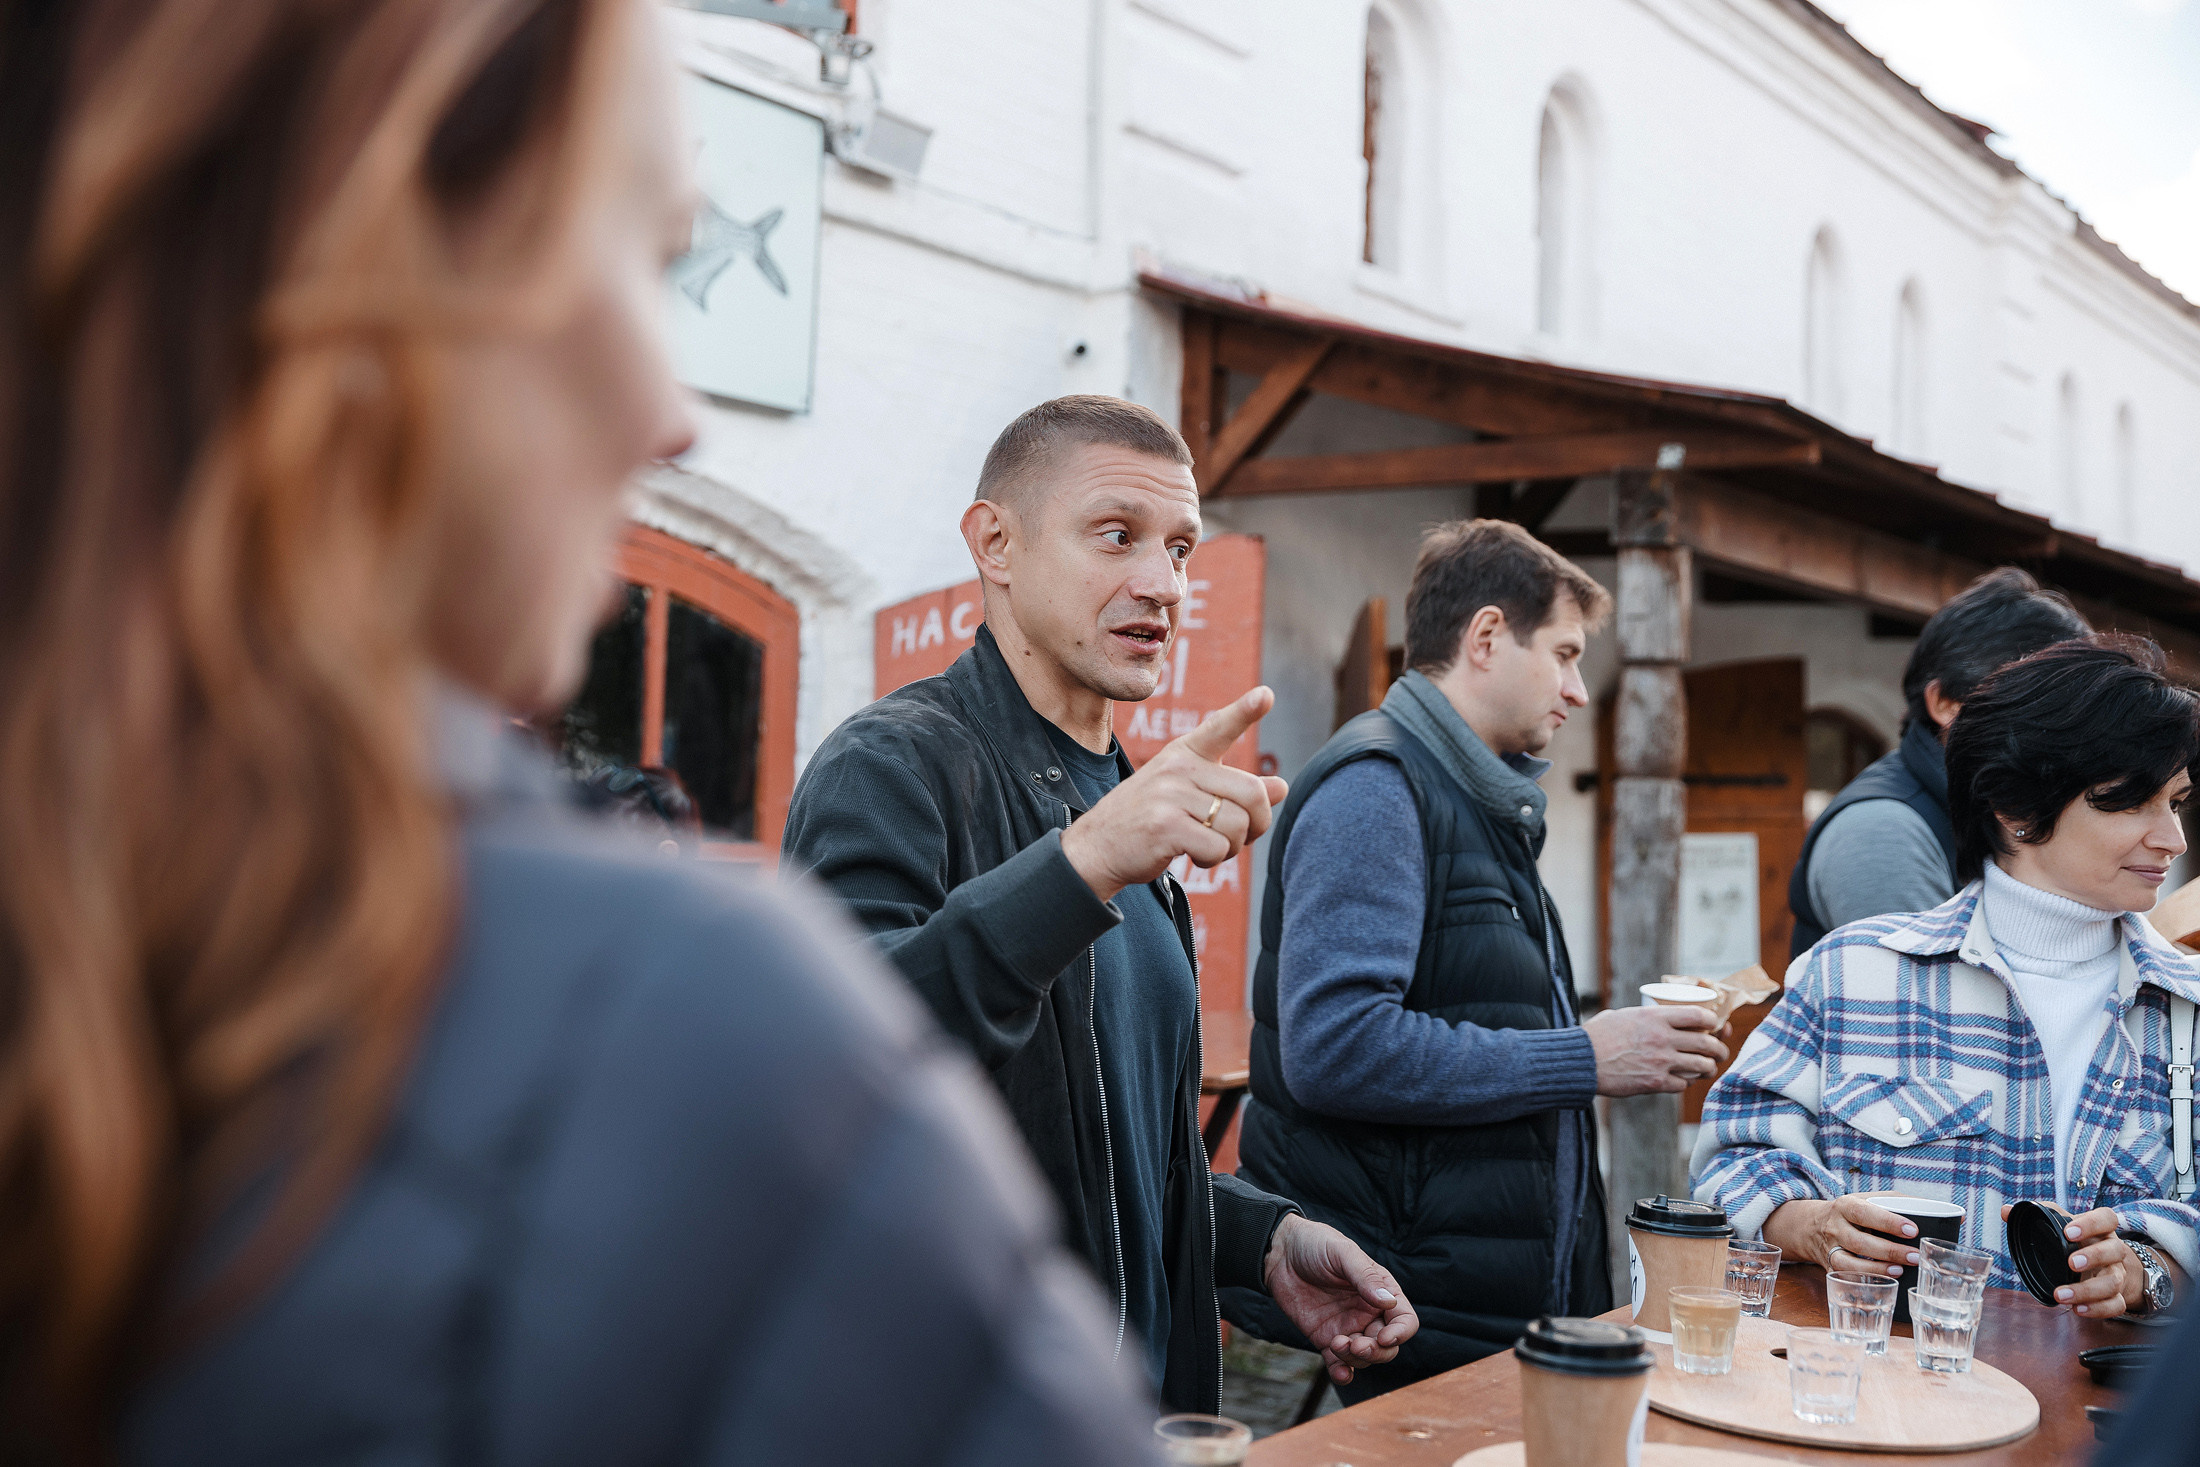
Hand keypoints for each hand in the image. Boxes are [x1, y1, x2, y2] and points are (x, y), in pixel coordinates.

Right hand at [1059, 686, 1289, 901]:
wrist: (1097, 846)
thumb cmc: (1148, 819)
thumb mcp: (1189, 795)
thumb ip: (1233, 790)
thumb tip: (1281, 787)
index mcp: (1184, 754)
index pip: (1219, 728)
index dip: (1245, 711)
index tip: (1266, 694)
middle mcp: (1178, 768)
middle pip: (1252, 793)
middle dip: (1256, 824)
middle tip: (1239, 838)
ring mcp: (1170, 796)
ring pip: (1237, 825)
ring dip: (1231, 848)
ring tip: (1206, 846)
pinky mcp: (1165, 826)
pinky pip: (1218, 847)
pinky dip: (1213, 859)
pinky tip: (1192, 856)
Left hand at [1262, 1215, 1418, 1383]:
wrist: (1280, 1253)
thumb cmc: (1316, 1245)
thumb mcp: (1342, 1253)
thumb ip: (1365, 1277)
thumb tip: (1389, 1301)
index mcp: (1380, 1291)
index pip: (1404, 1319)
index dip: (1401, 1333)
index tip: (1385, 1337)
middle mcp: (1368, 1313)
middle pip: (1387, 1346)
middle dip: (1377, 1351)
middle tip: (1357, 1345)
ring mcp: (1348, 1328)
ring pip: (1364, 1357)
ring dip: (1356, 1359)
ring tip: (1336, 1344)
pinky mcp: (1326, 1339)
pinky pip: (1339, 1363)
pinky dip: (1342, 1373)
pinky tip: (1340, 1374)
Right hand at [1582, 1005, 1727, 1096]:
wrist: (1581, 1061)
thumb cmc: (1596, 1037)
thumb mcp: (1620, 1015)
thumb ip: (1639, 1018)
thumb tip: (1647, 1018)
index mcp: (1655, 1016)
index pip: (1698, 1015)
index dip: (1713, 1021)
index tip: (1715, 1025)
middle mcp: (1663, 1038)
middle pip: (1706, 1043)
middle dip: (1719, 1049)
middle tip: (1720, 1052)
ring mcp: (1661, 1061)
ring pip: (1701, 1066)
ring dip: (1709, 1068)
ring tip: (1708, 1068)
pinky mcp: (1655, 1082)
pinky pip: (1684, 1084)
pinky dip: (1686, 1083)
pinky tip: (1682, 1080)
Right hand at [1762, 1195, 1917, 1276]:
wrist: (1812, 1226)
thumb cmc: (1852, 1213)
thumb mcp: (1867, 1199)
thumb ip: (1897, 1202)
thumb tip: (1939, 1212)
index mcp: (1845, 1206)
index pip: (1865, 1212)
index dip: (1888, 1222)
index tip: (1912, 1230)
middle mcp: (1834, 1228)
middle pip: (1858, 1241)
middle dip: (1888, 1251)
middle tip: (1914, 1256)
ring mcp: (1830, 1249)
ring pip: (1848, 1263)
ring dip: (1875, 1269)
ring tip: (1899, 1271)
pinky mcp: (1829, 1268)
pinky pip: (1844, 1279)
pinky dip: (1862, 1283)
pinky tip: (1881, 1285)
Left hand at [1999, 1203, 2142, 1316]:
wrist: (2105, 1264)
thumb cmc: (2078, 1241)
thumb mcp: (2062, 1224)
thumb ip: (2037, 1216)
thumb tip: (2005, 1211)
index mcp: (2100, 1229)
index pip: (2107, 1218)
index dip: (2091, 1224)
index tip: (2069, 1232)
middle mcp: (2113, 1250)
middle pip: (2115, 1250)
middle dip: (2094, 1257)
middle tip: (2071, 1263)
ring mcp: (2117, 1274)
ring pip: (2113, 1282)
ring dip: (2087, 1291)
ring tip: (2061, 1295)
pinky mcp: (2117, 1295)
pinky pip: (2116, 1305)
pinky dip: (2098, 1309)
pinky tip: (2077, 1309)